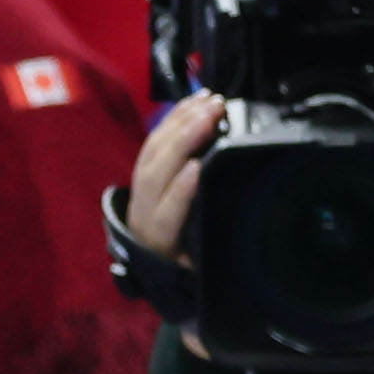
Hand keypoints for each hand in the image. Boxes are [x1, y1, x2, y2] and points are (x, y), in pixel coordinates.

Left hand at [125, 92, 219, 281]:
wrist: (150, 262)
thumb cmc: (183, 266)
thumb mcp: (196, 271)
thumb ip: (207, 257)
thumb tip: (234, 252)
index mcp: (157, 240)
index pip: (166, 214)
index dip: (179, 191)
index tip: (198, 168)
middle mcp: (143, 212)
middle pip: (156, 172)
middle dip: (183, 139)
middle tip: (213, 114)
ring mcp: (140, 189)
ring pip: (153, 151)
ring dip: (181, 121)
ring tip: (209, 101)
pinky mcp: (143, 171)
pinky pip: (154, 140)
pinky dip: (174, 118)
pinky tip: (194, 102)